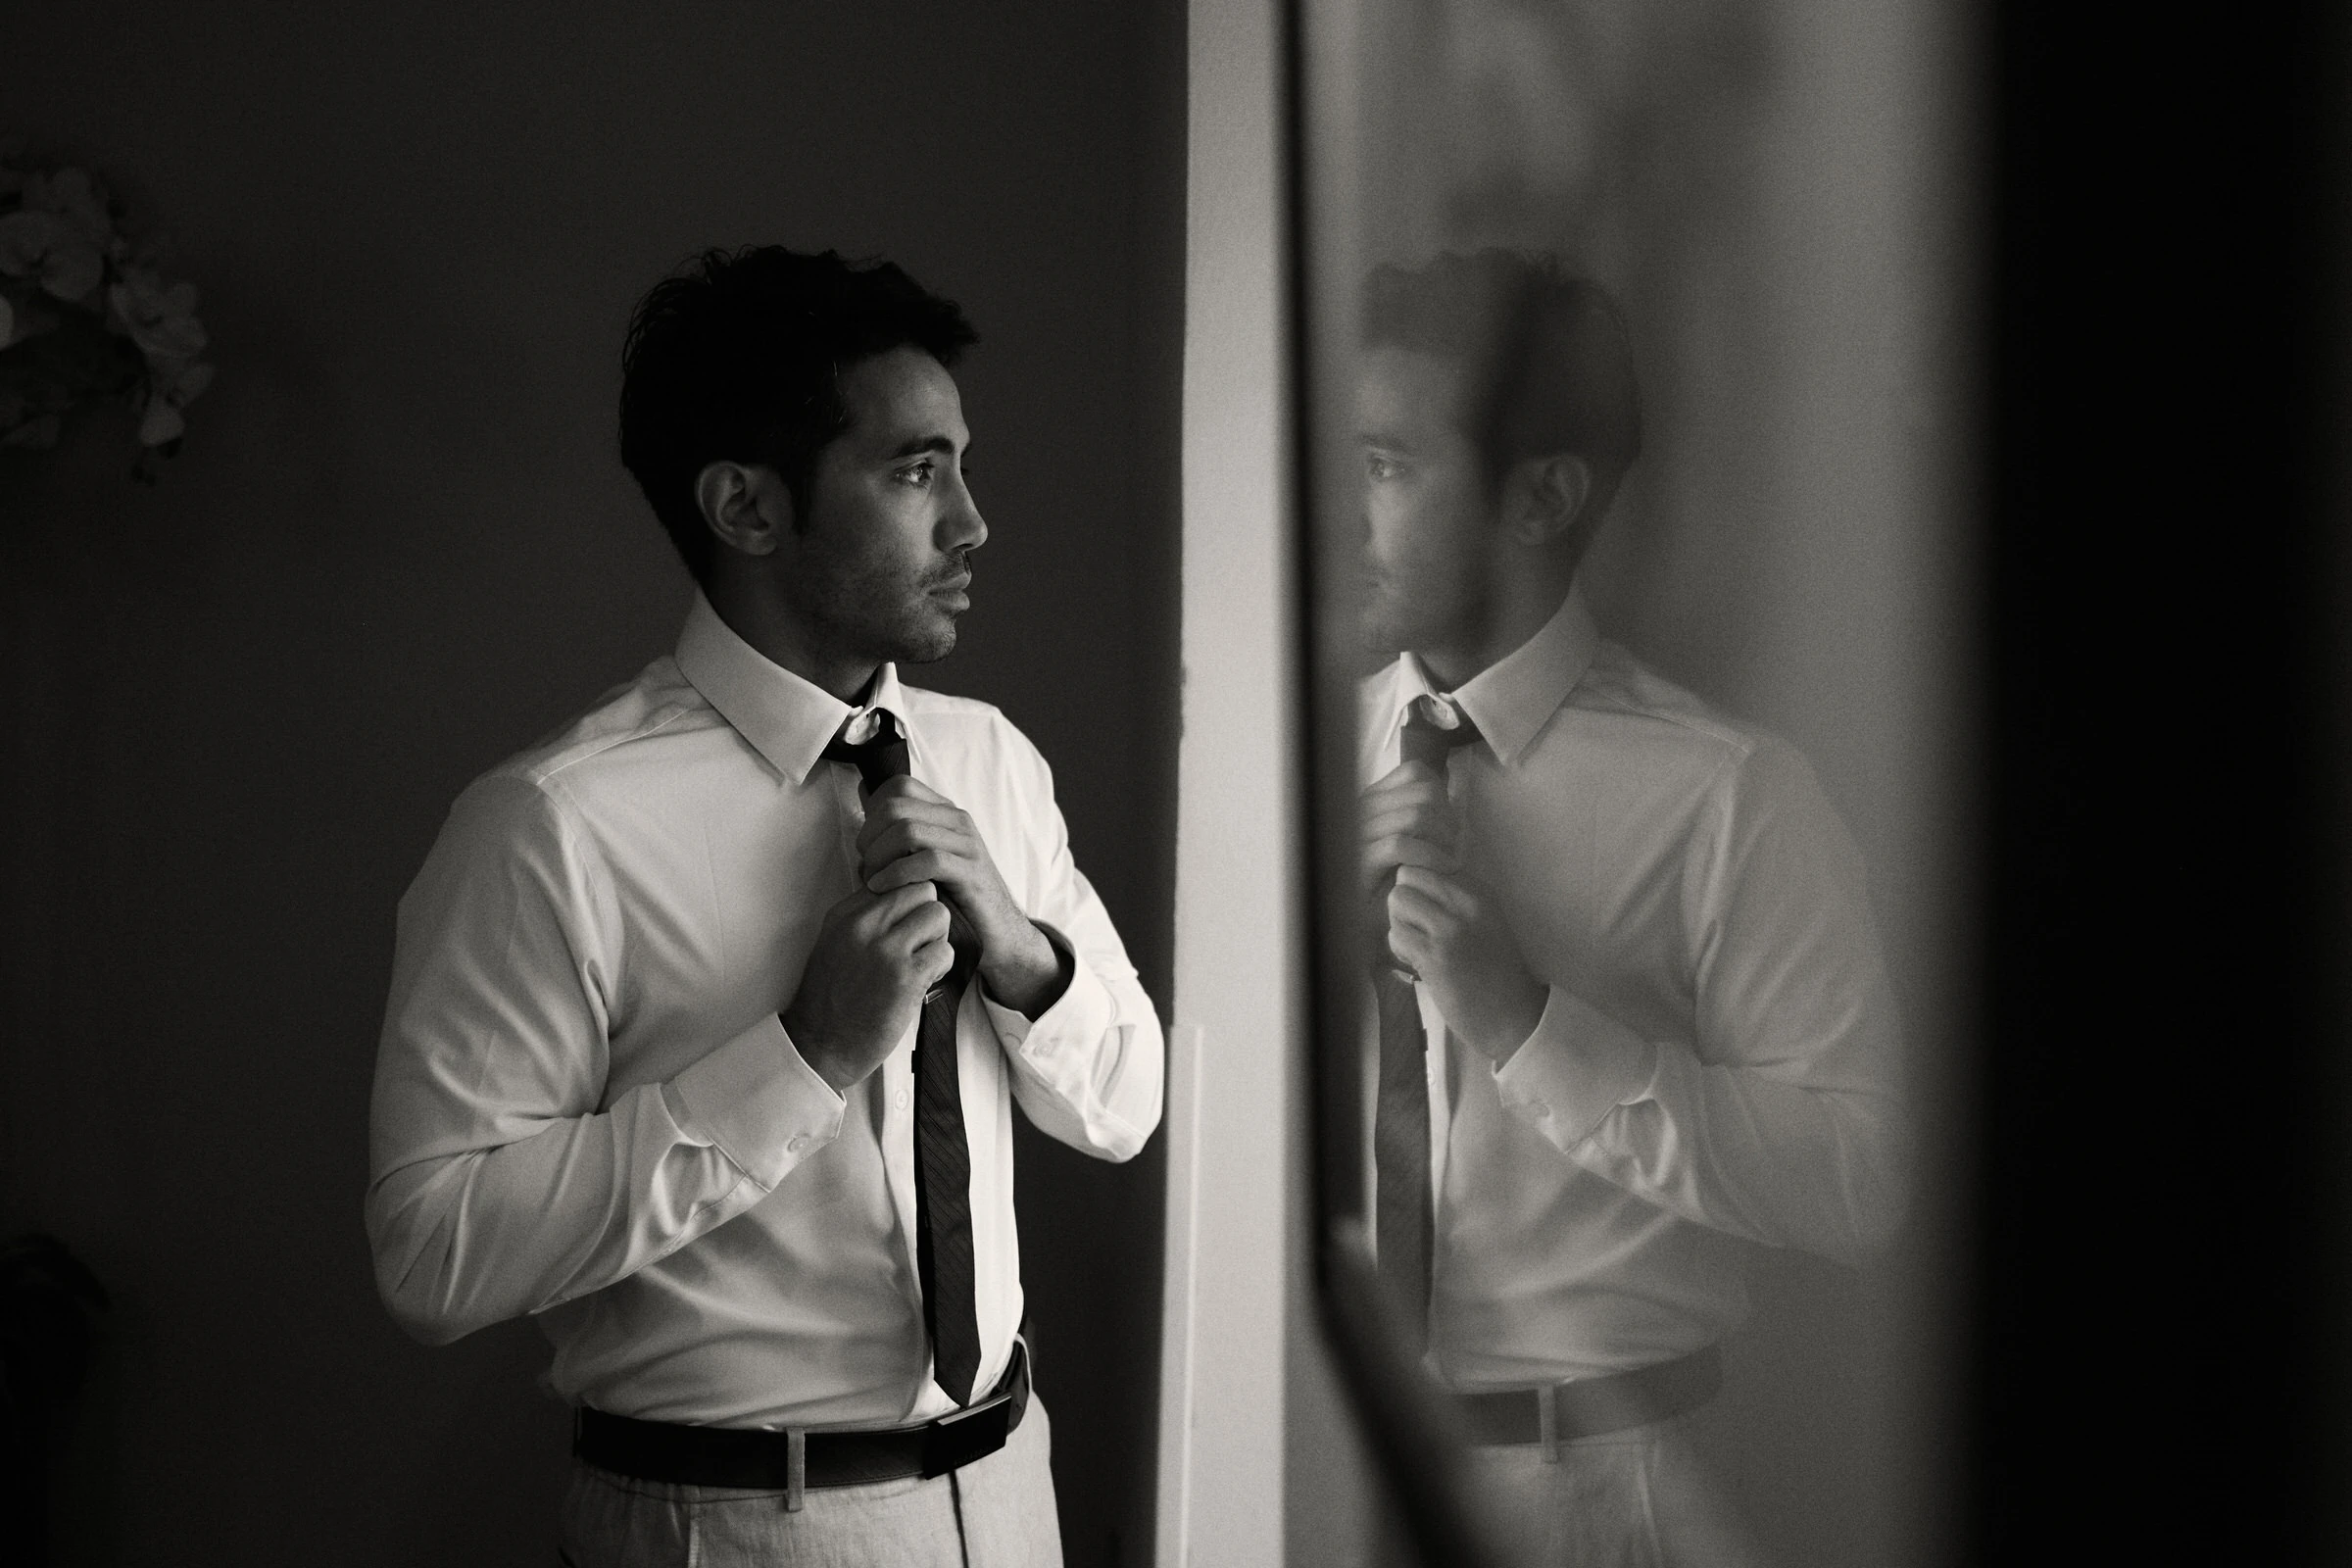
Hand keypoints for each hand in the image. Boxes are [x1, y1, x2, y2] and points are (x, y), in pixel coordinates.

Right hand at [782, 882, 955, 1092]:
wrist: (820, 1045)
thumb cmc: (831, 997)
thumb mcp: (836, 942)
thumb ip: (865, 917)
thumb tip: (903, 895)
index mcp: (846, 913)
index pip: (896, 879)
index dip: (909, 902)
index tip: (904, 926)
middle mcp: (864, 925)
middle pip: (923, 890)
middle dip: (928, 916)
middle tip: (918, 943)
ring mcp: (885, 950)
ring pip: (939, 915)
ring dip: (937, 939)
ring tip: (921, 961)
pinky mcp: (905, 977)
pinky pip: (945, 951)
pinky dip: (941, 966)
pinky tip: (923, 980)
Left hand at [857, 777, 1061, 1013]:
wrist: (999, 932)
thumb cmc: (953, 898)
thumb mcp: (923, 859)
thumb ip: (896, 834)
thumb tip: (862, 805)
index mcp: (945, 812)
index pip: (899, 785)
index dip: (872, 810)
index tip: (867, 843)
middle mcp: (958, 821)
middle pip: (896, 807)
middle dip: (869, 836)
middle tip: (865, 865)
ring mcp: (967, 845)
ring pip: (907, 831)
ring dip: (878, 856)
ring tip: (872, 880)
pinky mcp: (971, 872)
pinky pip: (927, 861)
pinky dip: (896, 874)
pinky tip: (883, 888)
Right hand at [1360, 759, 1460, 900]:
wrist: (1372, 916)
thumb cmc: (1397, 876)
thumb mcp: (1412, 835)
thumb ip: (1423, 810)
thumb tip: (1447, 790)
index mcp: (1374, 797)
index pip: (1415, 771)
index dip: (1442, 795)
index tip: (1449, 825)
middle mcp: (1362, 808)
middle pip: (1424, 793)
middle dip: (1448, 820)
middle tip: (1454, 847)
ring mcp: (1357, 832)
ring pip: (1415, 815)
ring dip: (1443, 839)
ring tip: (1450, 861)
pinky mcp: (1358, 860)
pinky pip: (1399, 845)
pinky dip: (1429, 856)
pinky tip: (1441, 870)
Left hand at [1386, 865, 1546, 1064]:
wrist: (1512, 1015)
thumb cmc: (1496, 971)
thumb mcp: (1485, 920)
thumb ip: (1453, 898)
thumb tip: (1410, 877)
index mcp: (1480, 891)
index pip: (1430, 863)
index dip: (1419, 887)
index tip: (1429, 911)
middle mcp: (1466, 903)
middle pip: (1407, 876)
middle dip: (1405, 902)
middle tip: (1418, 927)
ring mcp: (1449, 928)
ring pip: (1397, 901)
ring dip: (1400, 924)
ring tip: (1419, 945)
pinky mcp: (1433, 955)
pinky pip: (1396, 934)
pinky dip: (1400, 948)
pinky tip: (1419, 962)